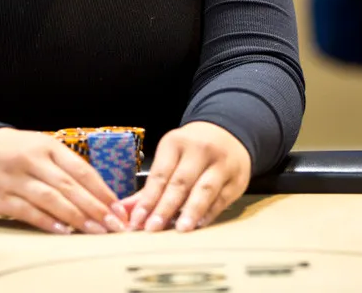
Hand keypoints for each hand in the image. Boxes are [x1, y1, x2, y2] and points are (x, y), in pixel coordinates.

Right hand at [0, 128, 128, 234]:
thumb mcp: (41, 147)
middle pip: (69, 186)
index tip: (118, 208)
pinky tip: (64, 231)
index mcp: (47, 146)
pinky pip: (27, 212)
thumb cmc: (14, 151)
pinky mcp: (0, 197)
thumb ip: (65, 167)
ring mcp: (15, 179)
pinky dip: (47, 222)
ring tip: (95, 231)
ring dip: (76, 217)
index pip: (80, 169)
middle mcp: (32, 160)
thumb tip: (99, 194)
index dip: (102, 190)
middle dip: (95, 207)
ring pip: (51, 199)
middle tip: (114, 225)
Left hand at [123, 122, 250, 232]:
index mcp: (176, 143)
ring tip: (180, 229)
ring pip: (204, 190)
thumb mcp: (170, 157)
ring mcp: (221, 164)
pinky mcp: (237, 178)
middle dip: (165, 207)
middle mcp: (199, 150)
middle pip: (180, 182)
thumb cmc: (192, 150)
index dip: (148, 199)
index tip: (137, 220)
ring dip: (191, 211)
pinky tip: (199, 224)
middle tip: (153, 228)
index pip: (160, 174)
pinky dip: (209, 212)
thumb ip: (149, 187)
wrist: (229, 133)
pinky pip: (221, 198)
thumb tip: (124, 211)